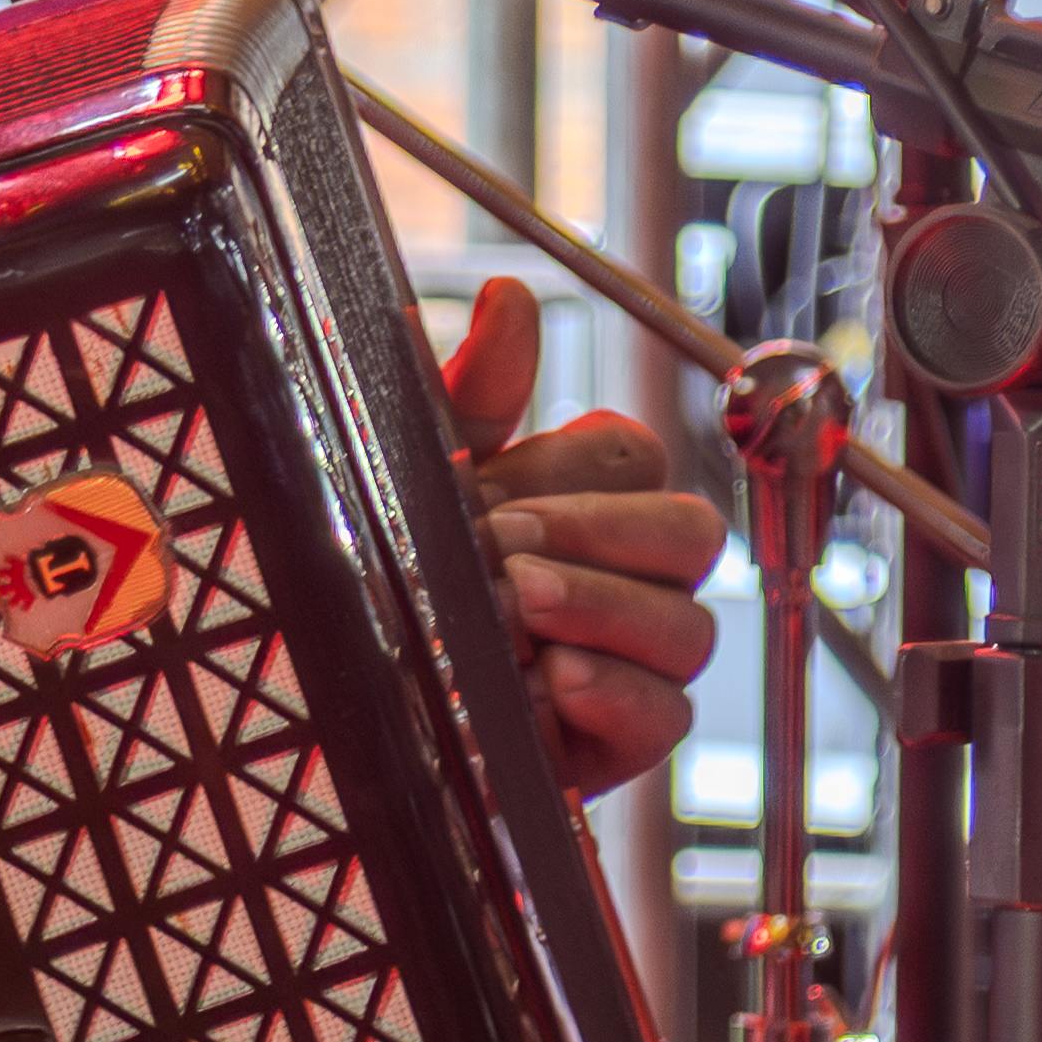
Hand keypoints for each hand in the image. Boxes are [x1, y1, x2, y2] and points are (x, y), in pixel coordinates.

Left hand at [436, 272, 724, 795]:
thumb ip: (467, 401)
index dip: (571, 473)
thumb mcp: (413, 487)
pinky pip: (664, 715)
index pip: (633, 456)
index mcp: (586, 501)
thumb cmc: (395, 593)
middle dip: (597, 534)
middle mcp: (629, 576)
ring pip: (687, 627)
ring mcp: (634, 661)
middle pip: (689, 533)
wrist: (352, 723)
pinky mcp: (620, 743)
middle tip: (500, 550)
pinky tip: (550, 681)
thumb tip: (509, 298)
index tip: (488, 496)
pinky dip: (612, 692)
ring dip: (600, 609)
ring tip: (516, 610)